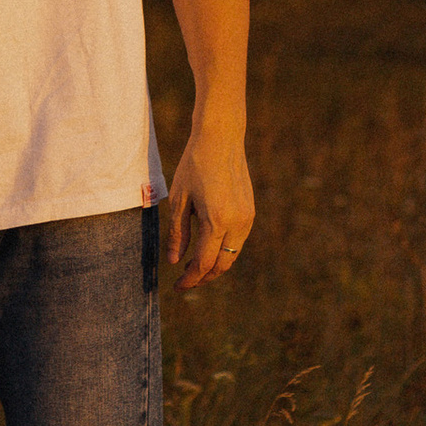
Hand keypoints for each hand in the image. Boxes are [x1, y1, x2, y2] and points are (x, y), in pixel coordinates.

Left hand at [164, 110, 252, 293]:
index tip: (177, 287)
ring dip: (214, 265)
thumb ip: (178, 233)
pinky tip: (208, 246)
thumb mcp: (179, 199)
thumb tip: (175, 262)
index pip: (204, 263)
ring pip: (232, 255)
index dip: (190, 279)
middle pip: (222, 264)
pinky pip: (237, 241)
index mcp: (217, 221)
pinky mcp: (250, 211)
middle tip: (185, 281)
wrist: (221, 138)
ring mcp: (247, 218)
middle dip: (203, 277)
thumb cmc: (195, 165)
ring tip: (194, 266)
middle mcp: (237, 223)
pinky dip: (223, 250)